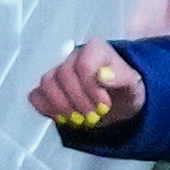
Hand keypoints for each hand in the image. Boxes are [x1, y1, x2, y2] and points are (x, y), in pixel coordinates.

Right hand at [29, 43, 143, 130]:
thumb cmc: (125, 90)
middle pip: (63, 75)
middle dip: (79, 100)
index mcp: (95, 50)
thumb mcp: (134, 85)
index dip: (91, 87)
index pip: (83, 64)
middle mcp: (72, 58)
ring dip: (63, 106)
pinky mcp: (47, 90)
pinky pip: (36, 96)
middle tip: (94, 116)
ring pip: (47, 84)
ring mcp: (57, 73)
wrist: (119, 103)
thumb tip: (104, 76)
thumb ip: (122, 77)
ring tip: (81, 119)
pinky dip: (48, 109)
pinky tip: (65, 118)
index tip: (104, 104)